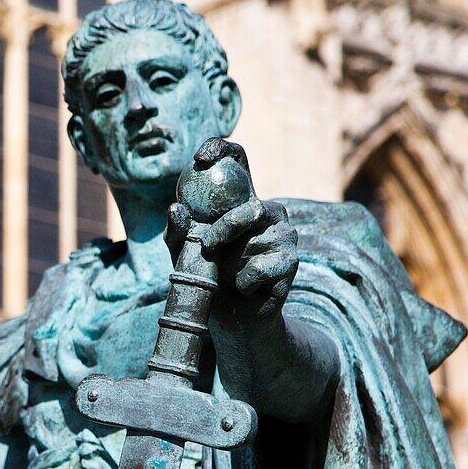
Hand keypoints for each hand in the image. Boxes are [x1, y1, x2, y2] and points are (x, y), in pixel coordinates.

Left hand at [166, 167, 296, 328]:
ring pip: (255, 239)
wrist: (233, 319)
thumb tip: (175, 209)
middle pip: (249, 207)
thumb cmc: (210, 279)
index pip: (238, 159)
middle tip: (207, 247)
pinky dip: (244, 282)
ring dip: (230, 264)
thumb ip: (179, 232)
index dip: (221, 148)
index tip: (199, 159)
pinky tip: (246, 289)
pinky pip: (261, 266)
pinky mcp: (292, 260)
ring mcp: (284, 235)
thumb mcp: (185, 254)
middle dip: (223, 229)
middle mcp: (268, 212)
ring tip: (227, 277)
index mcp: (242, 201)